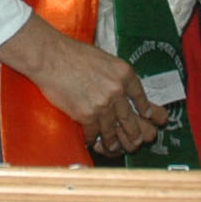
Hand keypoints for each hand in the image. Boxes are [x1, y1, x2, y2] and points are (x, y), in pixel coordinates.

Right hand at [0, 15, 167, 154]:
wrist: (50, 57)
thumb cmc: (72, 54)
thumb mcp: (103, 59)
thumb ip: (114, 76)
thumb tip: (119, 91)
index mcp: (125, 74)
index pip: (141, 97)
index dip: (147, 111)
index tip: (150, 118)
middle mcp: (118, 91)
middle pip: (131, 119)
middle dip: (135, 133)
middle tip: (138, 141)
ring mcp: (103, 104)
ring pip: (113, 131)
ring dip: (113, 142)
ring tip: (114, 147)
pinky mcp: (86, 115)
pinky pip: (93, 133)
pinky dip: (92, 139)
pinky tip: (91, 141)